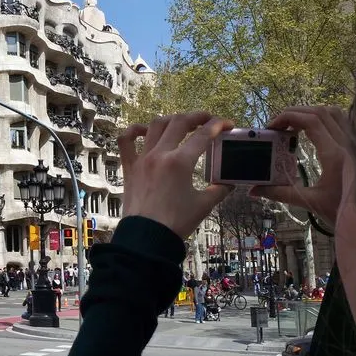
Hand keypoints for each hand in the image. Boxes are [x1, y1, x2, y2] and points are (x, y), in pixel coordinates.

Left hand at [118, 112, 234, 238]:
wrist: (147, 238)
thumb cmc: (175, 223)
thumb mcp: (204, 205)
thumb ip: (220, 189)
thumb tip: (229, 182)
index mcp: (180, 162)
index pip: (203, 135)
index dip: (218, 125)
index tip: (227, 124)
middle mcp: (160, 155)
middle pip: (179, 122)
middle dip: (196, 117)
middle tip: (207, 120)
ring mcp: (142, 159)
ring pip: (155, 125)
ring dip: (171, 120)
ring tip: (182, 123)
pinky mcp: (130, 167)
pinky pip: (126, 141)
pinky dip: (134, 130)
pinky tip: (144, 131)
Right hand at [250, 106, 350, 227]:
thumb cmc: (342, 213)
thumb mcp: (309, 202)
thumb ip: (280, 193)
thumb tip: (253, 190)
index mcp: (335, 155)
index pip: (311, 121)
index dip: (288, 117)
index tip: (272, 126)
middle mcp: (347, 144)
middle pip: (320, 112)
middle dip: (295, 113)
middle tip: (278, 125)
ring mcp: (355, 144)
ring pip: (334, 113)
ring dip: (311, 113)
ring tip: (294, 124)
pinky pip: (343, 122)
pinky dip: (326, 119)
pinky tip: (314, 130)